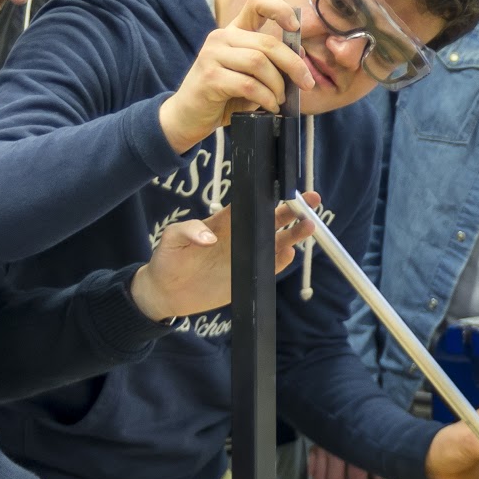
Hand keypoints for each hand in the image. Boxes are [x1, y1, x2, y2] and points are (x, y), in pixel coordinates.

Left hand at [130, 191, 320, 320]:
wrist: (166, 292)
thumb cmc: (168, 259)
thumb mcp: (171, 238)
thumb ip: (189, 231)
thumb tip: (211, 237)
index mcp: (225, 221)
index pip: (252, 203)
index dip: (269, 193)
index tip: (286, 187)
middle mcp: (241, 235)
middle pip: (273, 218)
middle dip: (294, 209)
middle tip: (312, 201)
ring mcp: (246, 256)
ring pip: (277, 241)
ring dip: (294, 233)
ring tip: (310, 226)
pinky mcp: (248, 276)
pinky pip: (271, 266)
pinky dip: (282, 260)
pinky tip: (291, 252)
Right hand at [159, 0, 315, 151]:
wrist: (187, 117)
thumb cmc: (223, 96)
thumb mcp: (249, 75)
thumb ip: (270, 62)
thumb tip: (300, 55)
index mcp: (233, 31)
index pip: (256, 3)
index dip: (279, 9)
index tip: (295, 26)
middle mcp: (221, 37)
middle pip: (268, 43)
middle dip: (294, 65)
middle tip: (307, 83)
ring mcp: (212, 56)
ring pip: (259, 63)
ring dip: (277, 86)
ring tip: (279, 100)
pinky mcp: (210, 78)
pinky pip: (249, 85)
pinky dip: (266, 98)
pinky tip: (269, 107)